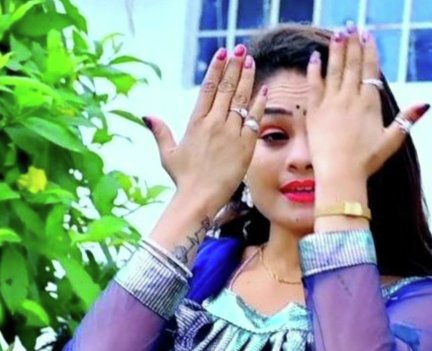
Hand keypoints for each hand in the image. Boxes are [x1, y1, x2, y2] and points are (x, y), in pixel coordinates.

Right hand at [143, 45, 266, 211]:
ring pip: (242, 100)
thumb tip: (147, 115)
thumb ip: (161, 132)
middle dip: (235, 67)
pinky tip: (263, 91)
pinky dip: (259, 104)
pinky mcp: (245, 146)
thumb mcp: (168, 153)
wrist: (200, 197)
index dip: (216, 69)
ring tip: (251, 62)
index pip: (208, 88)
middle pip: (227, 88)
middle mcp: (214, 123)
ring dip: (248, 78)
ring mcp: (231, 133)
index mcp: (196, 122)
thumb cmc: (183, 178)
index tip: (222, 54)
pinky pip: (255, 120)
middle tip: (241, 50)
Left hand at [306, 27, 429, 180]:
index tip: (367, 36)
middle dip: (352, 44)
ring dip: (336, 50)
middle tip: (351, 26)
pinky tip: (314, 57)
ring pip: (334, 70)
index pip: (370, 70)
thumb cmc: (366, 161)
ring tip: (337, 33)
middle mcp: (350, 98)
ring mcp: (331, 104)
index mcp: (369, 103)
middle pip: (352, 65)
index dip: (369, 51)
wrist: (340, 174)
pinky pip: (314, 86)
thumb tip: (425, 103)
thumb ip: (406, 120)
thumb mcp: (391, 141)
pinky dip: (314, 70)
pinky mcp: (314, 113)